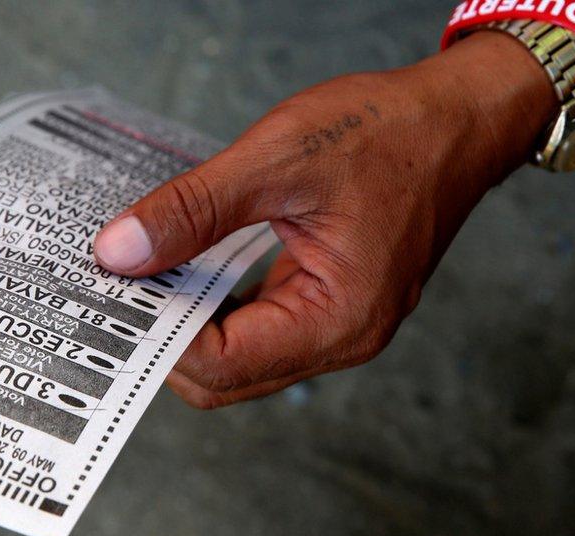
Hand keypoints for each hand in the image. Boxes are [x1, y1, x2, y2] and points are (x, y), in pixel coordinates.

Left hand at [93, 32, 557, 407]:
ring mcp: (338, 325)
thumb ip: (194, 211)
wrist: (458, 119)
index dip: (160, 334)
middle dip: (166, 335)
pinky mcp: (329, 303)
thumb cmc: (390, 133)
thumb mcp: (278, 161)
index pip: (222, 364)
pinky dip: (215, 306)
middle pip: (225, 376)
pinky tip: (187, 267)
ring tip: (145, 273)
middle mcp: (342, 337)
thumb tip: (121, 251)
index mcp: (340, 317)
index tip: (116, 289)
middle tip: (121, 280)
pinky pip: (258, 327)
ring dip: (187, 321)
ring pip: (238, 357)